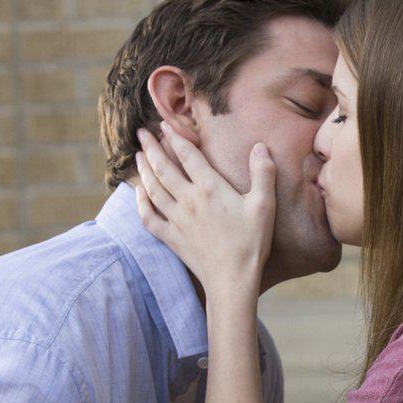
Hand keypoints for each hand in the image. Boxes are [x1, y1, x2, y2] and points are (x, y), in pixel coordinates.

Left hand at [134, 122, 272, 296]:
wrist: (232, 279)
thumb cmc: (251, 242)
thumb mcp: (264, 205)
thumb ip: (262, 173)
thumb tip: (260, 146)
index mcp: (210, 187)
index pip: (187, 154)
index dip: (174, 136)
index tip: (165, 123)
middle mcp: (188, 199)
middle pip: (163, 167)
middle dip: (150, 147)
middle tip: (141, 133)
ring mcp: (176, 219)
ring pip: (153, 188)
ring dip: (143, 170)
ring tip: (138, 156)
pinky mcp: (171, 238)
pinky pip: (149, 217)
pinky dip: (141, 203)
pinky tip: (139, 193)